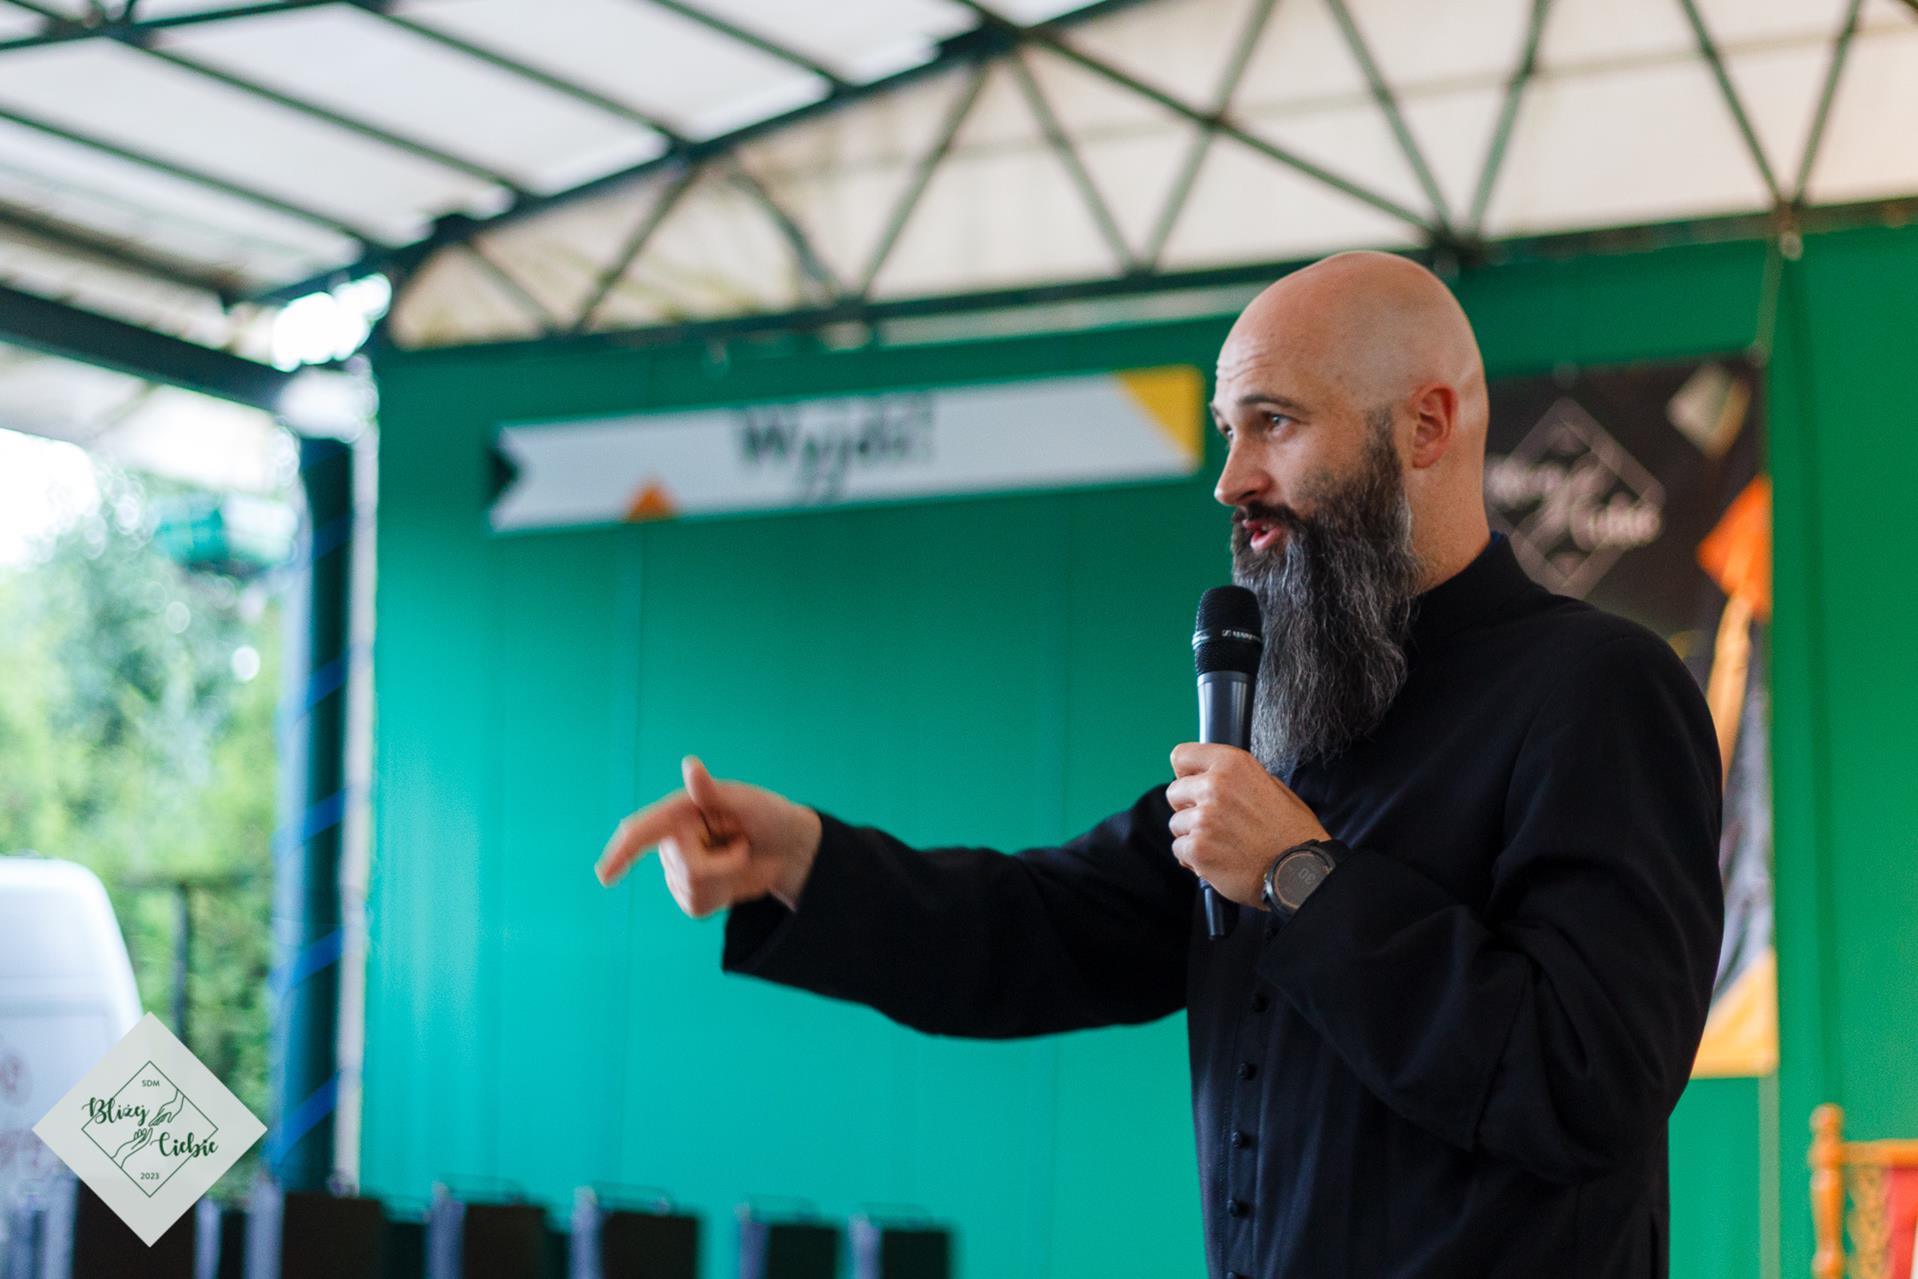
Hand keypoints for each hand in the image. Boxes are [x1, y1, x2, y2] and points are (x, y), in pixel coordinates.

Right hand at [595, 755, 822, 916]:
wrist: (789, 850)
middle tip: (744, 845)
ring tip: (739, 858)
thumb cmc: (770, 817)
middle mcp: (674, 839)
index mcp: (680, 812)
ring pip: (689, 891)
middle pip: (680, 868)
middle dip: (719, 866)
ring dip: (724, 881)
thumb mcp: (749, 802)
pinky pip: (696, 908)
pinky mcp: (690, 892)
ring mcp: (679, 867)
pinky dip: (721, 899)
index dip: (620, 853)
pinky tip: (732, 880)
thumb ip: (714, 791)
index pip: (642, 832)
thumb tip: (690, 765)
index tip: (604, 876)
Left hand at [1165, 743, 1329, 908]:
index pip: (1182, 756)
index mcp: (1232, 764)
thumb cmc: (1291, 832)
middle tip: (1213, 822)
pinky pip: (1179, 849)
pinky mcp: (1197, 848)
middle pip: (1174, 792)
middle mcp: (1215, 786)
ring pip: (1176, 824)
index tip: (1193, 784)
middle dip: (1189, 808)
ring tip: (1222, 844)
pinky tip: (1218, 859)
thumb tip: (1212, 776)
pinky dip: (1194, 858)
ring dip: (1193, 835)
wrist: (1300, 871)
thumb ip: (1238, 778)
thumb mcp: (1273, 787)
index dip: (1186, 773)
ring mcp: (1204, 818)